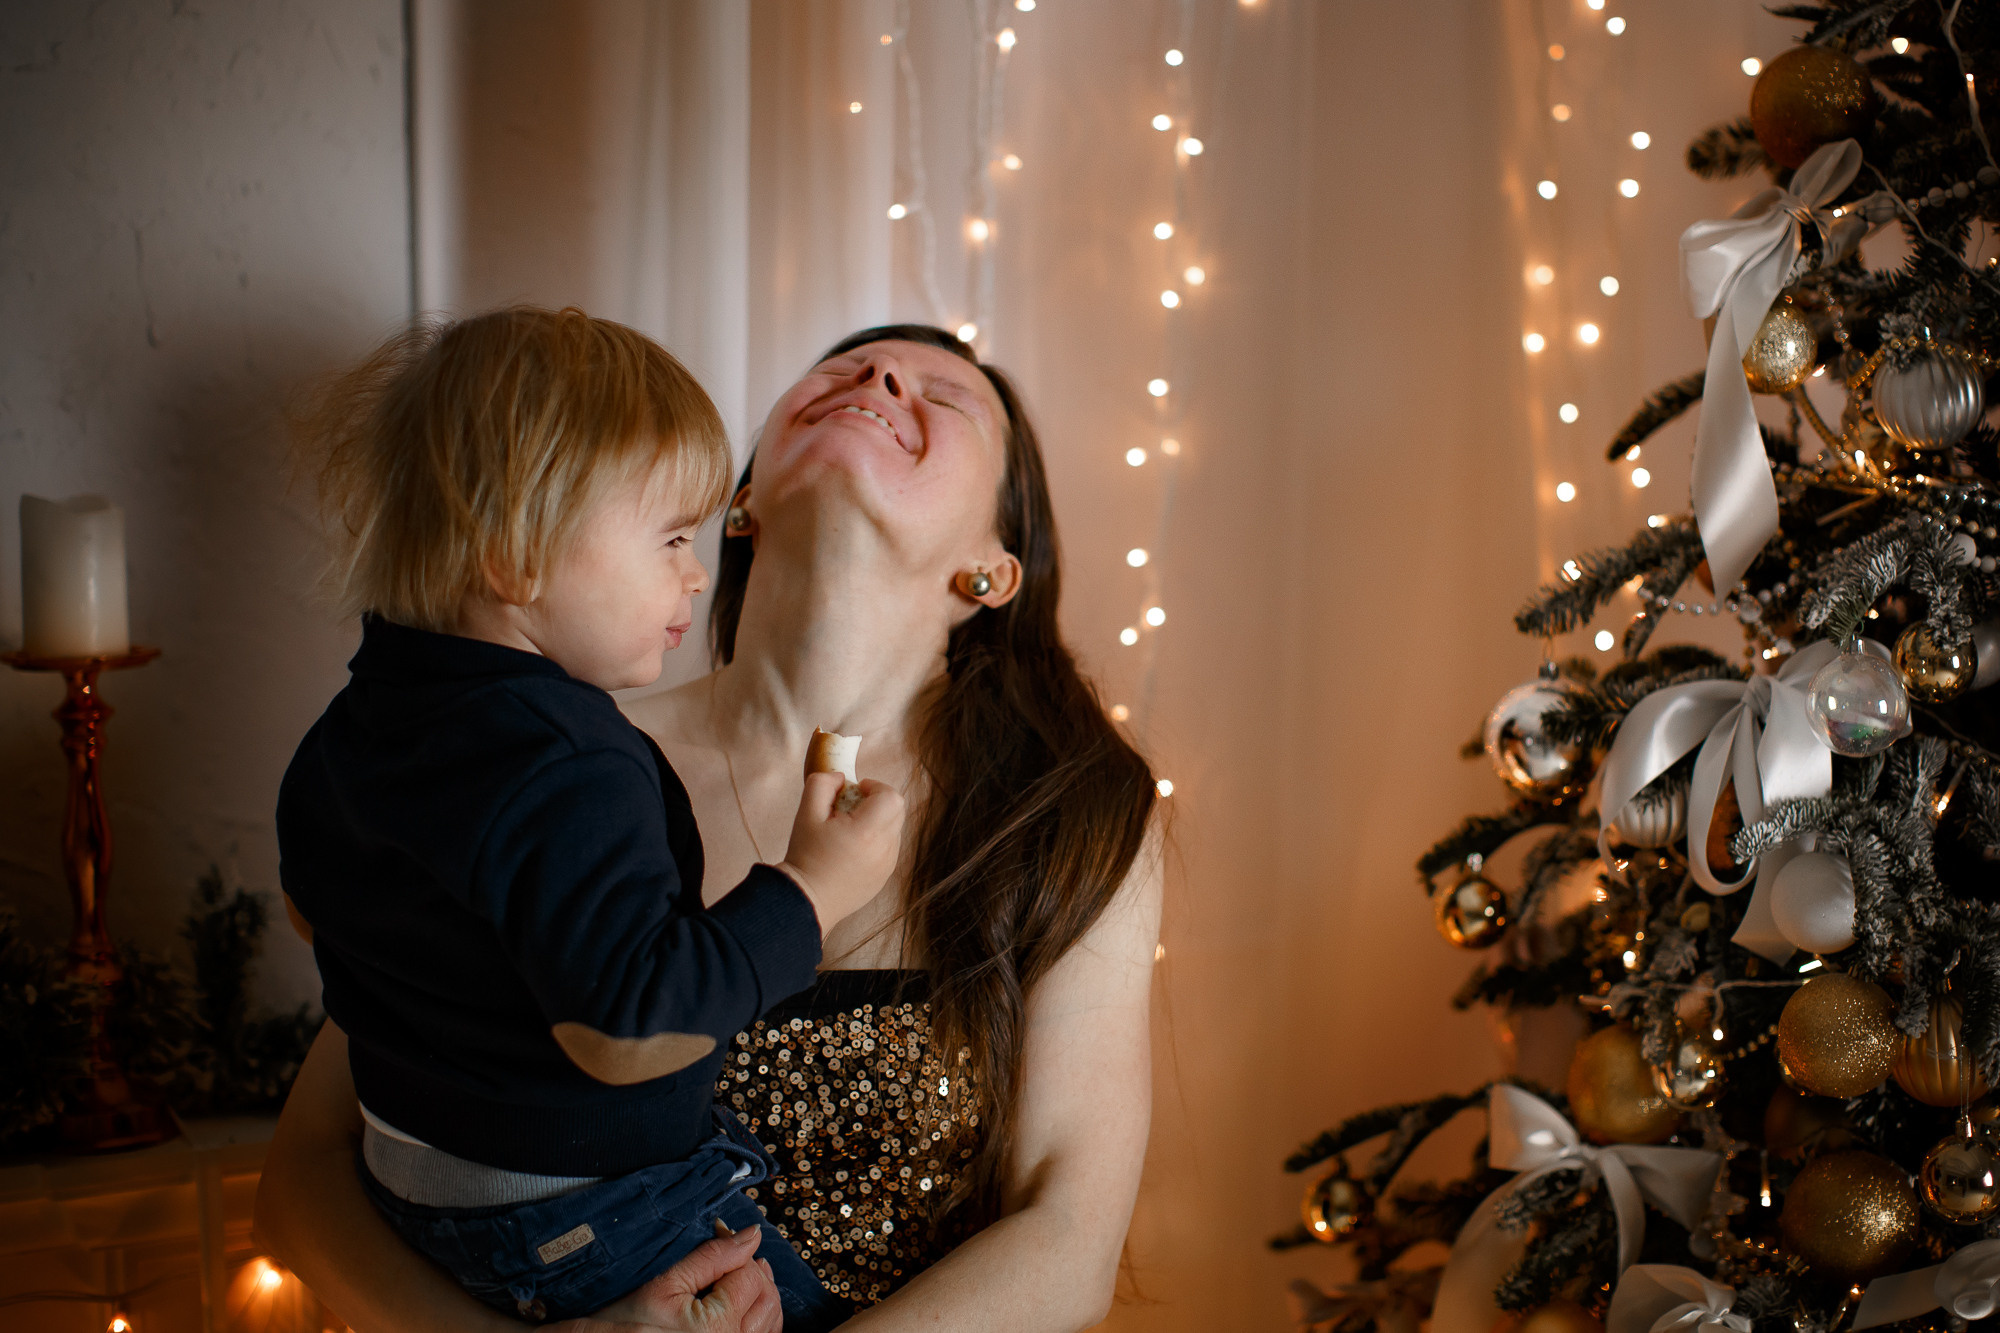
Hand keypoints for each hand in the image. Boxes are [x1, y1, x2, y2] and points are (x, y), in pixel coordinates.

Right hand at [547, 1225, 782, 1332]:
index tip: (719, 1233)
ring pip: (770, 1320)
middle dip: (753, 1269)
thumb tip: (751, 1234)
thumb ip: (712, 1256)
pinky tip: (740, 1301)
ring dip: (760, 1292)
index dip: (737, 1247)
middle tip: (730, 1251)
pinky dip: (758, 1316)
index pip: (751, 1273)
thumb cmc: (625, 1322)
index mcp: (719, 1326)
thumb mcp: (665, 1283)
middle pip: (767, 1297)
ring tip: (737, 1274)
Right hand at [777, 770, 904, 932]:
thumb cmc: (805, 857)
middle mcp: (884, 849)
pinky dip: (876, 840)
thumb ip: (822, 784)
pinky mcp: (884, 876)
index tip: (855, 791)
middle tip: (849, 808)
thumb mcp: (806, 814)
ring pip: (893, 829)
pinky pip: (889, 847)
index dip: (875, 787)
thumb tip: (841, 777)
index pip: (891, 797)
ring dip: (876, 821)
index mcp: (867, 832)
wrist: (806, 900)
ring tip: (848, 831)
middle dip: (876, 801)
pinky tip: (851, 849)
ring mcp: (887, 865)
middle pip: (896, 810)